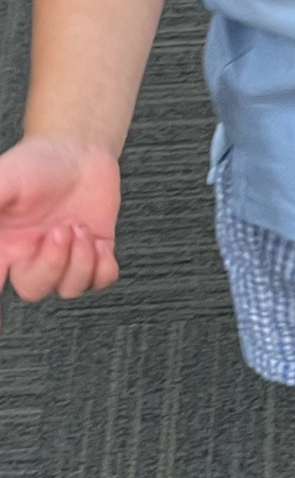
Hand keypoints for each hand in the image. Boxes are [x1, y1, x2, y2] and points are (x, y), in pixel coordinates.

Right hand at [0, 137, 120, 317]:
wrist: (78, 149)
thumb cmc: (34, 163)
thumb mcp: (2, 182)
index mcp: (1, 247)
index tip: (2, 328)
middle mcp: (29, 256)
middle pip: (32, 290)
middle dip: (49, 265)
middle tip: (59, 230)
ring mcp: (63, 257)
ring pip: (69, 288)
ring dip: (79, 260)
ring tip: (78, 226)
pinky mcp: (95, 252)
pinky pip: (101, 281)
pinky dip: (103, 267)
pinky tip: (98, 242)